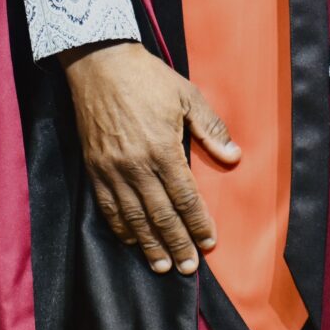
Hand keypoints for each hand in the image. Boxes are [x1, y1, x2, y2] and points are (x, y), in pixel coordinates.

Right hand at [61, 41, 240, 274]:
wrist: (98, 62)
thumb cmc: (147, 78)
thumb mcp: (187, 95)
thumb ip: (211, 129)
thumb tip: (234, 157)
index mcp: (162, 148)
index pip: (185, 196)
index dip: (198, 223)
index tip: (209, 242)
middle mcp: (136, 165)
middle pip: (160, 215)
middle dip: (177, 243)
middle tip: (189, 267)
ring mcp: (112, 169)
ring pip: (133, 217)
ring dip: (149, 244)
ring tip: (162, 266)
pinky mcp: (94, 167)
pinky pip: (107, 206)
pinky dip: (121, 227)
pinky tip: (131, 241)